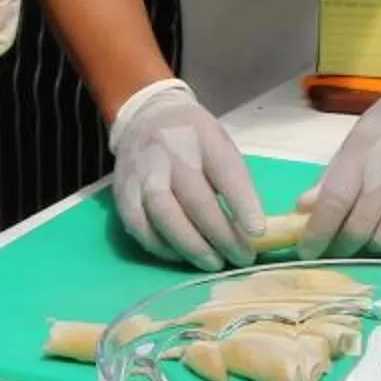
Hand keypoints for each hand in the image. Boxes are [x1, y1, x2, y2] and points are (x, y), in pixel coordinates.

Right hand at [109, 79, 265, 268]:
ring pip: (164, 214)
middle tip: (240, 257)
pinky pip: (139, 225)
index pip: (226, 172)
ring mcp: (141, 172)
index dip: (243, 203)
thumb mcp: (221, 145)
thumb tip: (251, 228)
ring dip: (191, 246)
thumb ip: (235, 181)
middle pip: (195, 199)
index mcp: (202, 137)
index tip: (258, 232)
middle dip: (221, 235)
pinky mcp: (122, 191)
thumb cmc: (194, 140)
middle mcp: (169, 152)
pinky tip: (180, 256)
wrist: (147, 118)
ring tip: (213, 263)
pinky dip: (161, 246)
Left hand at [300, 57, 380, 257]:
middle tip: (339, 245)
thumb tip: (304, 209)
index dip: (317, 232)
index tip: (308, 249)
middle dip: (343, 244)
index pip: (335, 200)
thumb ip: (334, 174)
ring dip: (372, 244)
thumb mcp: (360, 137)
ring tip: (370, 232)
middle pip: (359, 227)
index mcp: (366, 148)